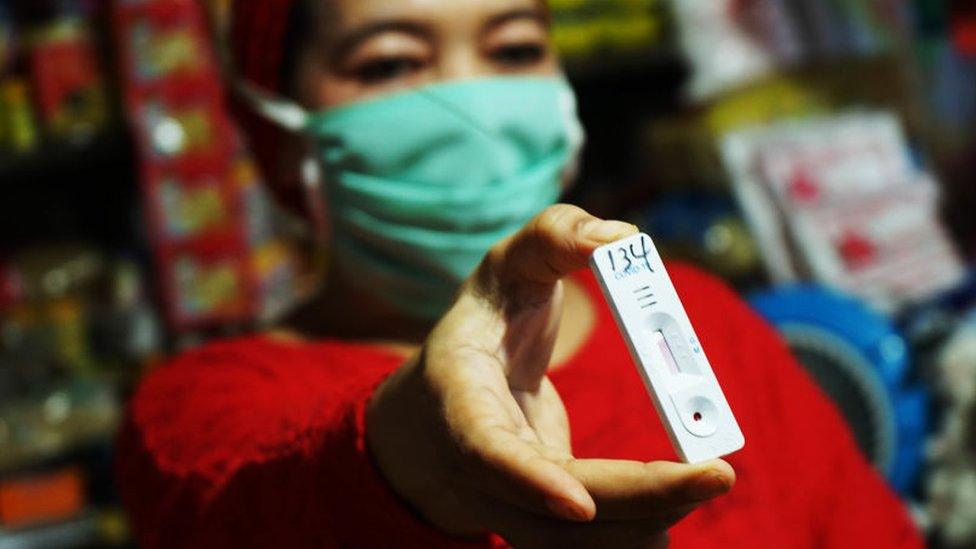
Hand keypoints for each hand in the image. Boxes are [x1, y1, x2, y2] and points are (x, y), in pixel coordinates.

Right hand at [366, 204, 734, 546]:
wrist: (439, 406)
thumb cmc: (481, 326)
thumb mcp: (506, 267)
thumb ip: (554, 238)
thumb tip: (620, 238)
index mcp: (459, 400)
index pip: (484, 451)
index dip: (527, 480)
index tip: (580, 504)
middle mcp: (478, 470)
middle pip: (554, 516)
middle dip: (639, 501)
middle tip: (717, 473)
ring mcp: (509, 507)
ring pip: (578, 546)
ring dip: (650, 520)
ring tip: (707, 480)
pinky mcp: (540, 525)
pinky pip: (593, 547)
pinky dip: (643, 528)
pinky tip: (679, 499)